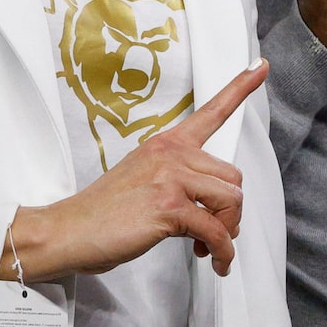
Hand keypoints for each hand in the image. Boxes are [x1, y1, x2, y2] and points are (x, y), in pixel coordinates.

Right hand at [6, 62, 264, 279]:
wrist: (66, 231)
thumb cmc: (104, 214)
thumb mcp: (144, 181)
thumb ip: (179, 180)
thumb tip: (217, 206)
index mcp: (165, 144)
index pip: (210, 112)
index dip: (239, 88)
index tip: (260, 65)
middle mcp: (171, 154)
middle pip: (233, 177)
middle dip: (230, 211)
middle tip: (213, 231)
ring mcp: (170, 177)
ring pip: (231, 201)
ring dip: (227, 230)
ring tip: (208, 246)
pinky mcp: (169, 206)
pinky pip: (216, 230)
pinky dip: (223, 251)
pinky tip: (215, 260)